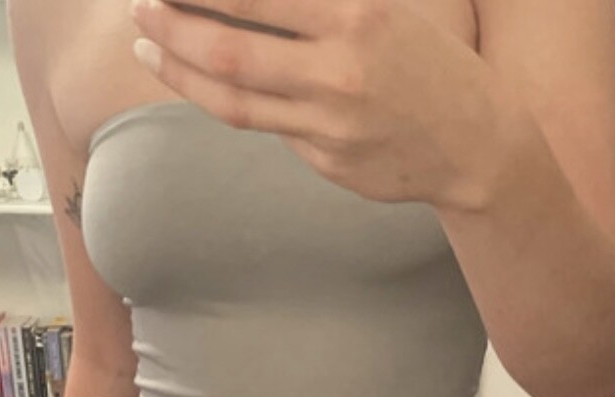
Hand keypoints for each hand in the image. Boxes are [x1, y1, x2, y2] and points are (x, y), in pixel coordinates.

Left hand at [129, 0, 500, 209]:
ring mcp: (330, 125)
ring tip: (147, 45)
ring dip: (180, 70)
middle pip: (229, 50)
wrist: (477, 145)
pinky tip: (205, 81)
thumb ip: (312, 2)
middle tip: (138, 6)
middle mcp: (339, 72)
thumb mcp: (384, 6)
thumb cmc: (428, 61)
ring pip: (234, 99)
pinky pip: (268, 128)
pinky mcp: (327, 163)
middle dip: (171, 26)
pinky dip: (229, 100)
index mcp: (355, 16)